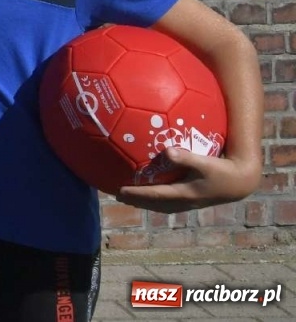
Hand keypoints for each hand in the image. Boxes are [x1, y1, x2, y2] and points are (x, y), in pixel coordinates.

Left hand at [116, 147, 262, 212]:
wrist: (240, 182)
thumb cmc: (222, 169)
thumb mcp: (204, 162)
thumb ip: (185, 157)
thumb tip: (167, 151)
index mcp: (184, 194)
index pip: (154, 196)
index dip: (135, 194)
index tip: (119, 191)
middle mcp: (184, 202)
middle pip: (154, 204)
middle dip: (135, 201)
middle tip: (117, 195)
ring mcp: (189, 203)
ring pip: (161, 206)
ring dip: (145, 203)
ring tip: (129, 197)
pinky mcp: (194, 201)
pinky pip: (169, 203)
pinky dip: (156, 200)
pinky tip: (152, 192)